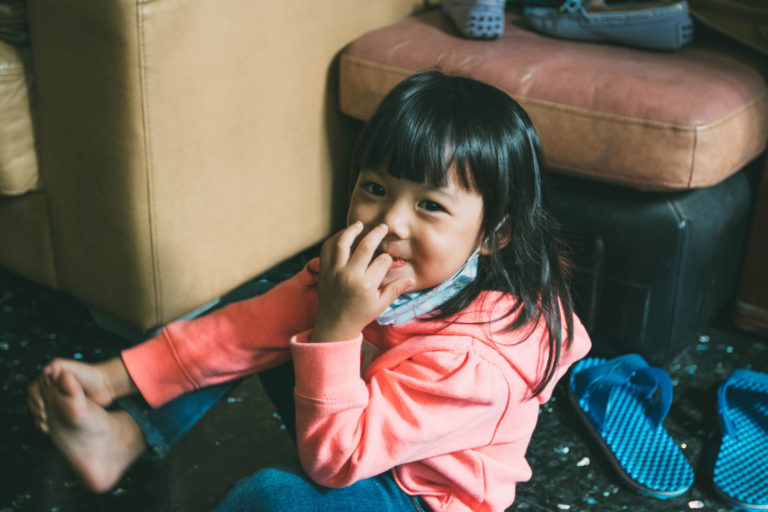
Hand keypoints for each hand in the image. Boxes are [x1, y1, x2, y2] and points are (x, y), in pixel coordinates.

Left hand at [311, 222, 413, 341]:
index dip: (388, 258)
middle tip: (383, 226)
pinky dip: (334, 239)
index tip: (389, 259)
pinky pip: (327, 249)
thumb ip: (395, 290)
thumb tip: (412, 279)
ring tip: (360, 224)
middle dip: (376, 234)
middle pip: (365, 246)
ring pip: (343, 243)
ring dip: (352, 230)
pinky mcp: (324, 270)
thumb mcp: (380, 305)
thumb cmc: (360, 315)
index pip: (382, 261)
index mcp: (366, 285)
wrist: (334, 325)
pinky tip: (343, 235)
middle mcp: (350, 275)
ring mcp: (335, 271)